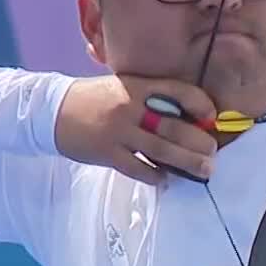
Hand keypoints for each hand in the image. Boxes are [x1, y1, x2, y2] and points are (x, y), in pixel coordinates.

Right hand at [55, 74, 220, 183]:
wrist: (52, 111)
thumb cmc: (95, 99)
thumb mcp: (123, 87)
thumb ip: (150, 98)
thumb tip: (187, 116)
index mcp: (137, 86)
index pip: (177, 91)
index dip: (200, 104)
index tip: (211, 118)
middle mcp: (130, 107)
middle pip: (174, 126)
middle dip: (199, 142)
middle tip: (213, 153)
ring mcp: (118, 131)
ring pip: (161, 149)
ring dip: (186, 162)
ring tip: (203, 170)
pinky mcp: (107, 153)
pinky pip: (137, 168)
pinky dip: (155, 175)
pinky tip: (166, 179)